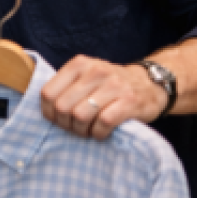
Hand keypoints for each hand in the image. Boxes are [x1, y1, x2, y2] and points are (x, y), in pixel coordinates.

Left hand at [41, 55, 168, 139]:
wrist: (151, 84)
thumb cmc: (110, 85)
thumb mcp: (86, 76)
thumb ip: (66, 86)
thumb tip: (45, 110)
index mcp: (79, 64)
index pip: (48, 93)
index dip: (49, 112)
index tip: (57, 119)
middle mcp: (95, 71)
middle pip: (62, 107)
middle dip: (65, 124)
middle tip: (74, 128)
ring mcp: (114, 85)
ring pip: (80, 116)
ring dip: (81, 131)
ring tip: (88, 131)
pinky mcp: (130, 101)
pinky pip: (103, 123)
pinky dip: (98, 133)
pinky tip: (101, 132)